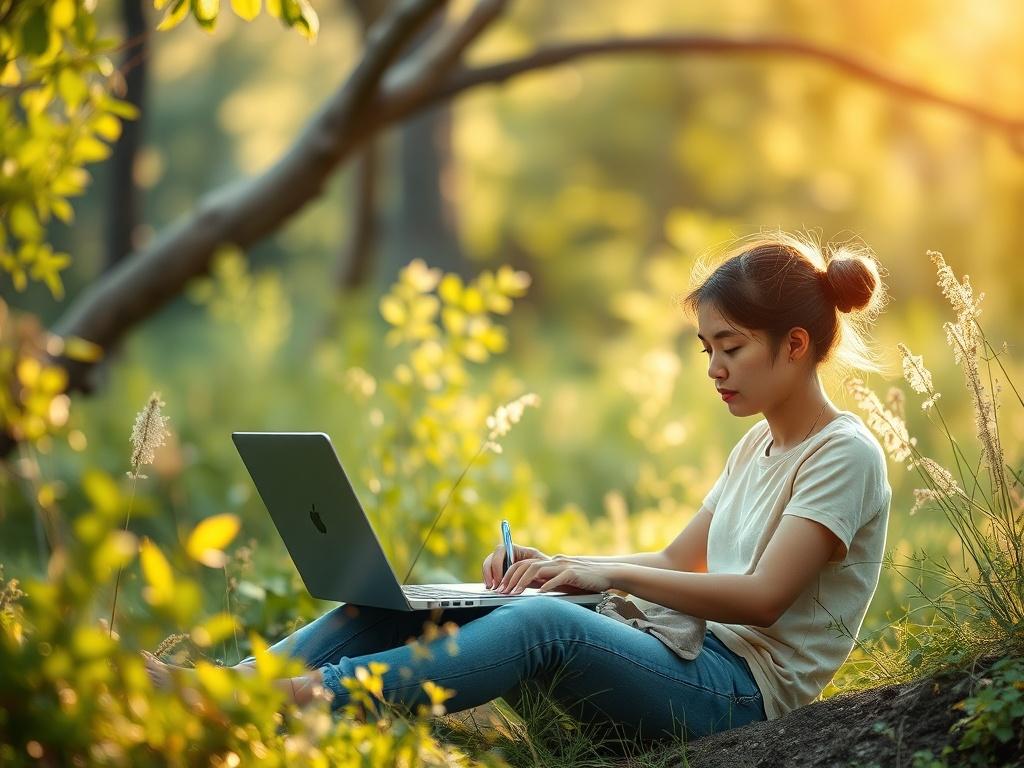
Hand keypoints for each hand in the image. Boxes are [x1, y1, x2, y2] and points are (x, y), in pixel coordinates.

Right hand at [483, 543, 548, 588]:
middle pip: (491, 558)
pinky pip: (490, 575)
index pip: (500, 550)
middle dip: (489, 572)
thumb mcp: (542, 566)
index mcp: (517, 550)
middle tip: (493, 586)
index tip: (499, 579)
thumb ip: (533, 565)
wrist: (550, 578)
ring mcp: (503, 564)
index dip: (497, 563)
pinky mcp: (502, 573)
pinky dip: (490, 581)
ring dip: (488, 577)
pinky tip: (493, 589)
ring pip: (488, 566)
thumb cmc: (548, 569)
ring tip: (492, 589)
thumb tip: (525, 570)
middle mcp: (508, 555)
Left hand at [496, 556, 614, 594]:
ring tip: (514, 593)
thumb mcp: (562, 579)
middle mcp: (554, 561)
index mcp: (550, 562)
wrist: (608, 573)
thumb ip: (547, 581)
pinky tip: (538, 594)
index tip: (500, 588)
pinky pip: (556, 578)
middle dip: (511, 579)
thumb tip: (528, 589)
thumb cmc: (584, 580)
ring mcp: (563, 566)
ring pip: (537, 570)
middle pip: (526, 566)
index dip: (509, 575)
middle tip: (501, 592)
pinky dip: (546, 585)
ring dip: (522, 582)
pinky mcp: (574, 573)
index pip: (523, 564)